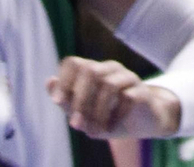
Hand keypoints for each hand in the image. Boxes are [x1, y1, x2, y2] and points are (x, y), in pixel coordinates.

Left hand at [47, 55, 181, 137]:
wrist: (144, 122)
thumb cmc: (110, 116)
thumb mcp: (85, 114)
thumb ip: (68, 101)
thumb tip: (49, 81)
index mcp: (94, 71)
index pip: (73, 62)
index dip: (63, 81)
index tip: (58, 102)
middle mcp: (110, 69)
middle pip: (90, 70)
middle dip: (79, 99)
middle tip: (75, 124)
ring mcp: (128, 77)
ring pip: (107, 85)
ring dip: (97, 112)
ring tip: (94, 131)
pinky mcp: (142, 91)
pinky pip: (126, 99)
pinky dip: (114, 118)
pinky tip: (111, 129)